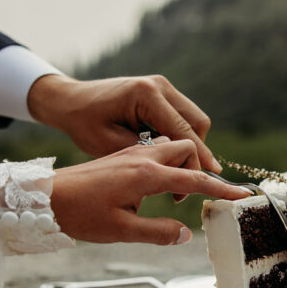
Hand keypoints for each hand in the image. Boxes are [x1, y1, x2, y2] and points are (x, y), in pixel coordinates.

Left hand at [27, 73, 221, 171]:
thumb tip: (180, 201)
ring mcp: (161, 86)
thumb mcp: (111, 149)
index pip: (185, 135)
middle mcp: (158, 87)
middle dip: (197, 156)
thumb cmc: (83, 126)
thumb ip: (146, 160)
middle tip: (183, 187)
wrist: (68, 101)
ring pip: (193, 121)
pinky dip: (180, 139)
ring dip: (190, 148)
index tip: (218, 185)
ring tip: (173, 175)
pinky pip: (181, 118)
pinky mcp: (159, 92)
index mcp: (146, 97)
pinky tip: (167, 160)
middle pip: (197, 125)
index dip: (202, 163)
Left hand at [51, 138, 250, 245]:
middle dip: (201, 168)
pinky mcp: (125, 152)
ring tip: (176, 194)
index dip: (222, 189)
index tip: (244, 196)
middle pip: (189, 149)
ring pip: (173, 144)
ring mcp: (134, 151)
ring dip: (184, 164)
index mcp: (146, 174)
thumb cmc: (80, 213)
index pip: (195, 180)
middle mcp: (144, 155)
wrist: (45, 196)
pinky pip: (158, 147)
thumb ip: (158, 232)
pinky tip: (159, 183)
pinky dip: (169, 161)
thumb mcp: (120, 230)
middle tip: (196, 197)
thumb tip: (187, 235)